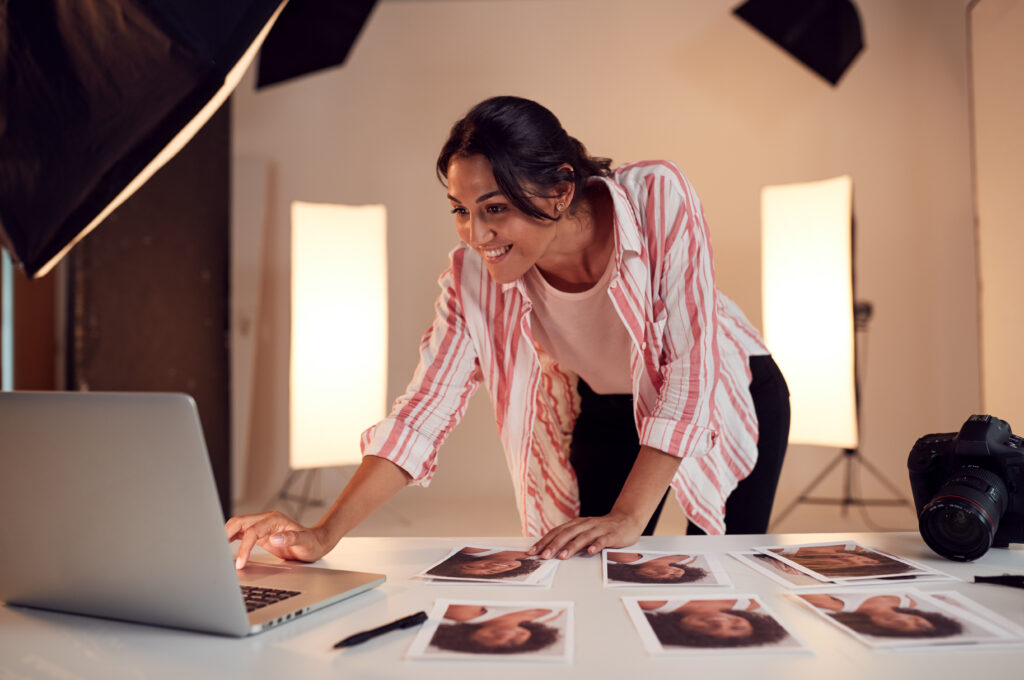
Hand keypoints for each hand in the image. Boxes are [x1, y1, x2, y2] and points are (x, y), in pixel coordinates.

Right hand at [225, 510, 331, 568]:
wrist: (316, 542)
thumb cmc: (311, 543)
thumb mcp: (305, 542)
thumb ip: (291, 538)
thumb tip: (275, 538)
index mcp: (274, 520)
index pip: (252, 531)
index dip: (244, 547)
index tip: (239, 563)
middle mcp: (266, 520)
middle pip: (239, 522)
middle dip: (225, 535)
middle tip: (217, 553)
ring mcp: (261, 525)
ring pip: (236, 526)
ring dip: (225, 536)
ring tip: (215, 551)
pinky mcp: (259, 533)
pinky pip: (240, 533)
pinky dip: (230, 539)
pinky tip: (223, 548)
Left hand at [527, 511, 644, 559]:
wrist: (626, 519)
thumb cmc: (601, 529)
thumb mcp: (583, 531)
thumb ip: (570, 538)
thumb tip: (549, 549)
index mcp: (576, 524)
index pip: (556, 532)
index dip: (544, 541)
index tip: (532, 551)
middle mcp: (585, 525)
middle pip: (566, 534)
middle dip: (554, 545)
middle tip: (544, 556)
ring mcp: (598, 529)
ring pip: (583, 537)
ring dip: (572, 547)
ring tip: (562, 556)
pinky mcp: (611, 535)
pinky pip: (603, 540)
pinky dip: (596, 545)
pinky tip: (590, 552)